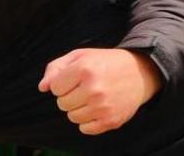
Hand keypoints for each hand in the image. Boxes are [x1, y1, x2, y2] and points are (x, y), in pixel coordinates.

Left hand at [38, 48, 162, 135]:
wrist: (141, 73)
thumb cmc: (106, 63)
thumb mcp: (81, 56)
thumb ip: (56, 68)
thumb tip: (43, 88)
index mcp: (85, 69)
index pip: (55, 87)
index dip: (64, 83)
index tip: (77, 78)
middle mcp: (94, 88)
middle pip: (62, 104)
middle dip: (71, 96)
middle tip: (87, 87)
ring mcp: (103, 106)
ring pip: (72, 117)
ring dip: (79, 108)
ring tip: (94, 97)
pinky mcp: (111, 120)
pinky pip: (84, 129)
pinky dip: (89, 121)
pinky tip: (99, 108)